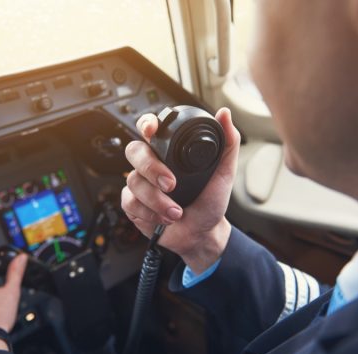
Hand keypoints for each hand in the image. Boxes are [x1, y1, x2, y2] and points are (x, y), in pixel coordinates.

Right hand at [121, 108, 239, 272]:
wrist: (202, 234)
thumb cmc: (210, 203)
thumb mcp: (224, 173)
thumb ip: (228, 142)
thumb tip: (225, 114)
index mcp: (170, 152)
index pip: (150, 129)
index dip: (147, 124)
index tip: (152, 131)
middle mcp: (152, 165)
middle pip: (134, 151)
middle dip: (151, 168)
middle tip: (171, 185)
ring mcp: (141, 184)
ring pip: (133, 181)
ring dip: (157, 200)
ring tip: (176, 212)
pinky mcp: (133, 204)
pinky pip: (129, 201)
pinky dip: (149, 213)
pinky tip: (164, 218)